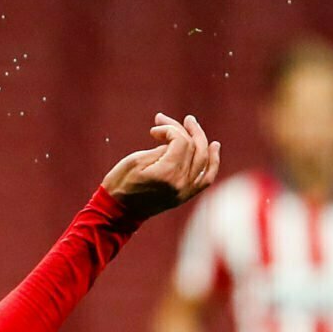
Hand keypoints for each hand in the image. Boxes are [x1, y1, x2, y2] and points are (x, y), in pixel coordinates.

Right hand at [101, 114, 221, 221]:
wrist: (118, 212)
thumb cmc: (121, 183)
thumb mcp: (137, 160)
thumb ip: (161, 149)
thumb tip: (175, 142)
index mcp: (166, 173)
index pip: (181, 142)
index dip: (169, 129)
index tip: (153, 131)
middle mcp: (180, 183)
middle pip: (192, 148)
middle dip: (183, 130)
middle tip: (174, 119)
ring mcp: (185, 191)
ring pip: (203, 160)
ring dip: (200, 140)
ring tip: (193, 125)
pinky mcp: (185, 196)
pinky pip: (206, 178)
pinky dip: (212, 163)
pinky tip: (214, 147)